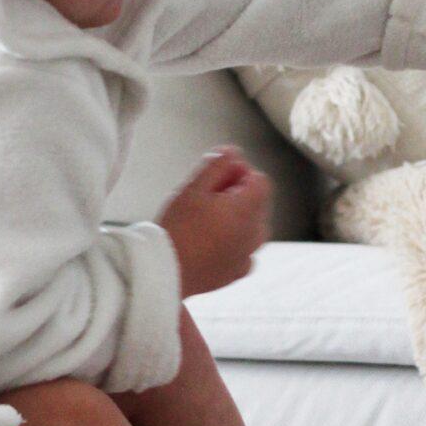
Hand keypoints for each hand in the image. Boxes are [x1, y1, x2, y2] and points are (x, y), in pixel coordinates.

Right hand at [158, 146, 270, 296]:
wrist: (166, 272)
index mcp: (248, 210)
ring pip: (251, 227)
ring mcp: (249, 255)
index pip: (260, 180)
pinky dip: (232, 244)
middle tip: (204, 203)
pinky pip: (243, 250)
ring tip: (204, 224)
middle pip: (256, 203)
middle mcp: (256, 233)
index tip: (216, 182)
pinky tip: (208, 244)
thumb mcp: (194, 187)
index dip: (239, 175)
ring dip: (235, 220)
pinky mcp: (239, 272)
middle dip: (236, 197)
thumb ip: (218, 164)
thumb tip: (234, 153)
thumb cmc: (178, 228)